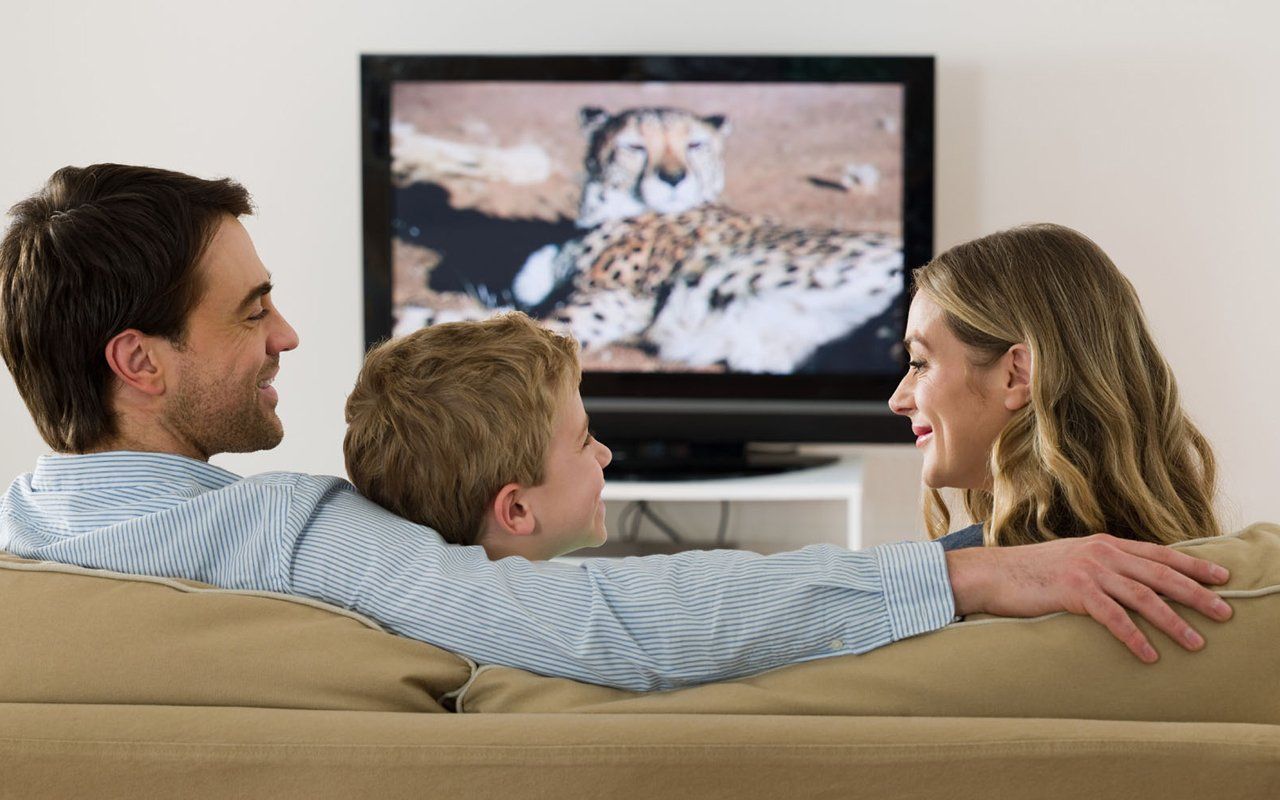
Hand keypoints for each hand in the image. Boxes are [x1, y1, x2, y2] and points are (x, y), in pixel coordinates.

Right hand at [945, 533, 1232, 662]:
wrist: (993, 574)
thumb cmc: (1030, 573)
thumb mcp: (1073, 560)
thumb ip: (1102, 565)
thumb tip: (1130, 581)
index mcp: (1104, 543)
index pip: (1158, 554)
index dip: (1192, 566)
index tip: (1220, 577)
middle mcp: (1101, 552)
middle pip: (1160, 573)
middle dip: (1196, 593)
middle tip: (1224, 611)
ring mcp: (1088, 570)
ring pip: (1143, 596)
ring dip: (1174, 621)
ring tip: (1196, 641)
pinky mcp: (1074, 591)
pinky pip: (1113, 617)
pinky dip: (1134, 637)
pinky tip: (1149, 654)